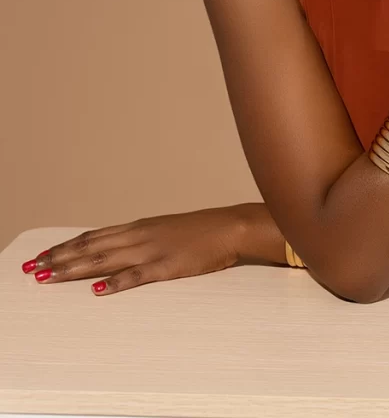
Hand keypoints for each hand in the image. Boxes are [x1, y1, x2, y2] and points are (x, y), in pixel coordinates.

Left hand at [21, 206, 249, 295]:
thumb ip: (139, 238)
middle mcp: (138, 235)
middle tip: (33, 268)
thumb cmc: (197, 232)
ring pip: (105, 259)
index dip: (65, 246)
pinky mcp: (167, 265)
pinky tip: (99, 290)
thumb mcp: (163, 230)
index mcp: (137, 227)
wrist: (228, 227)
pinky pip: (138, 275)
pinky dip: (116, 282)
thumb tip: (115, 247)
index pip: (92, 236)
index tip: (42, 256)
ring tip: (50, 276)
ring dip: (75, 269)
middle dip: (60, 258)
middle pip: (91, 247)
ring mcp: (151, 250)